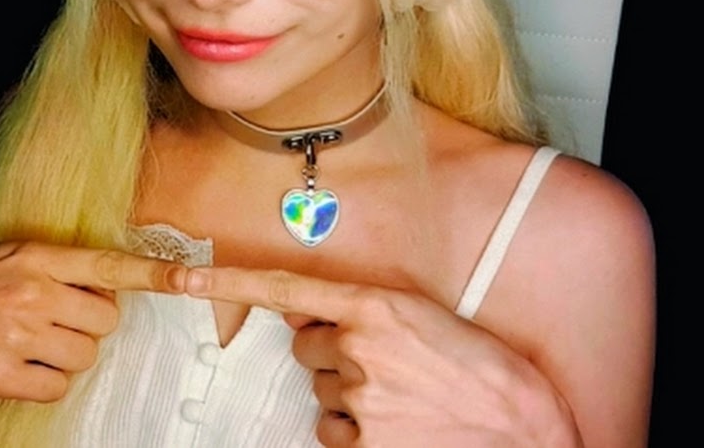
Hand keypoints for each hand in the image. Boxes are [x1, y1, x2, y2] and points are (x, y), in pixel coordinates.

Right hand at [0, 242, 186, 441]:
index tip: (187, 278)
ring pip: (84, 355)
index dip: (152, 273)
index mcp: (38, 256)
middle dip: (90, 327)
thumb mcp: (8, 257)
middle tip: (59, 325)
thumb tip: (103, 288)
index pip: (109, 264)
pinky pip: (56, 385)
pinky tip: (20, 371)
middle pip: (105, 321)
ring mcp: (21, 332)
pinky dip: (46, 384)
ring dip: (67, 358)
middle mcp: (35, 291)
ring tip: (34, 347)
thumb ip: (56, 268)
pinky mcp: (4, 372)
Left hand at [185, 267, 578, 447]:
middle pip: (306, 345)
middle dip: (332, 352)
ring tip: (400, 398)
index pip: (282, 286)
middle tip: (384, 366)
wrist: (524, 426)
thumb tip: (311, 313)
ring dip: (347, 395)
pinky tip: (396, 427)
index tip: (182, 276)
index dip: (227, 280)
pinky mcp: (364, 446)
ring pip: (320, 393)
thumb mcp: (420, 315)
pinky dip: (354, 433)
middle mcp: (357, 347)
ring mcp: (359, 399)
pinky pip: (332, 434)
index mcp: (373, 304)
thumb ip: (360, 308)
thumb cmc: (477, 365)